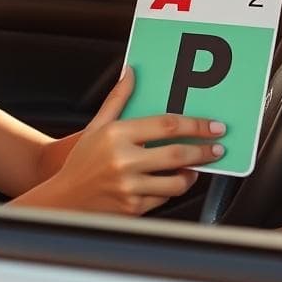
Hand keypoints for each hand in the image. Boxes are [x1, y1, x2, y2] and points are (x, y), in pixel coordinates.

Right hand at [47, 66, 225, 215]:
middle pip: (177, 154)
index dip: (195, 125)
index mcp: (116, 135)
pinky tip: (174, 182)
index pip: (166, 125)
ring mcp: (128, 187)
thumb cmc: (82, 161)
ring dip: (192, 174)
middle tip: (217, 149)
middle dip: (203, 151)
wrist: (64, 200)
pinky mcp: (133, 208)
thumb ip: (117, 99)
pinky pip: (165, 199)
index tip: (213, 126)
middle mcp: (123, 160)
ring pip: (176, 182)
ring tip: (195, 167)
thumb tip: (130, 72)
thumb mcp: (96, 127)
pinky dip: (174, 190)